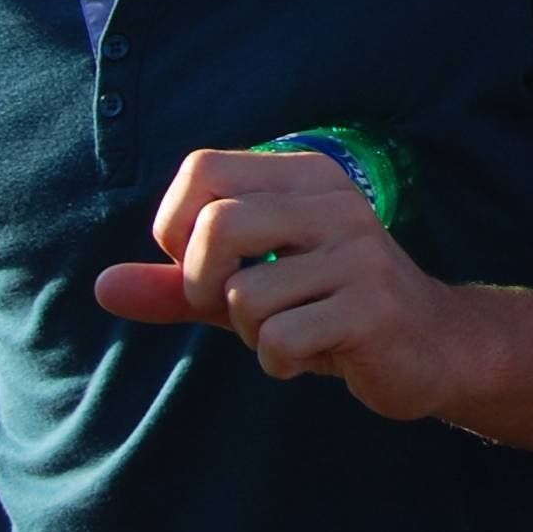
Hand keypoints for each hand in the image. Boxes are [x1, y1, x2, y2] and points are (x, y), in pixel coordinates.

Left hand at [94, 148, 471, 421]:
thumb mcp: (248, 289)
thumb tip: (101, 287)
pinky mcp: (373, 305)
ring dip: (251, 333)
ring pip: (244, 295)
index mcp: (303, 177)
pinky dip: (280, 362)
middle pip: (217, 226)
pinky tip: (314, 354)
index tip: (199, 265)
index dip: (175, 226)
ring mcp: (358, 251)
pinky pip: (282, 340)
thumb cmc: (328, 308)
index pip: (202, 170)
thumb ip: (177, 286)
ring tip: (290, 331)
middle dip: (202, 284)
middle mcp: (334, 201)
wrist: (431, 345)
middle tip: (231, 307)